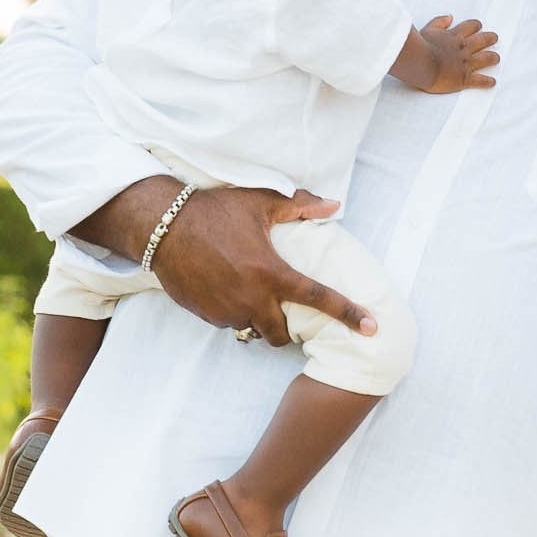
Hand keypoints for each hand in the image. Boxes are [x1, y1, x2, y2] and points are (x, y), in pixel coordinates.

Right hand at [94, 181, 372, 345]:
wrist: (163, 225)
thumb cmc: (215, 210)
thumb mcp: (260, 202)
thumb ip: (300, 206)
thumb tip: (335, 205)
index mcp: (271, 271)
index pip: (320, 298)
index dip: (350, 314)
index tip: (372, 328)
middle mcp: (252, 297)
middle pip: (281, 335)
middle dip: (286, 329)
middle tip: (280, 307)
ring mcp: (227, 310)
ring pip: (252, 330)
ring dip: (257, 319)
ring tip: (247, 292)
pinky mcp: (206, 316)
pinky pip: (228, 324)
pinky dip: (233, 314)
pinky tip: (224, 290)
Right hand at [393, 15, 499, 94]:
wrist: (422, 63)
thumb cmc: (421, 47)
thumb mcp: (428, 29)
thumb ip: (439, 22)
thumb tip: (449, 17)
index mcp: (455, 36)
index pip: (470, 26)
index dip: (476, 25)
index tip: (479, 25)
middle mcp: (464, 48)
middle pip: (483, 40)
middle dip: (490, 38)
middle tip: (494, 38)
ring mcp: (466, 63)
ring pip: (486, 58)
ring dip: (493, 58)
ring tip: (496, 58)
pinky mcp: (465, 78)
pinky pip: (480, 80)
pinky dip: (487, 81)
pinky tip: (492, 82)